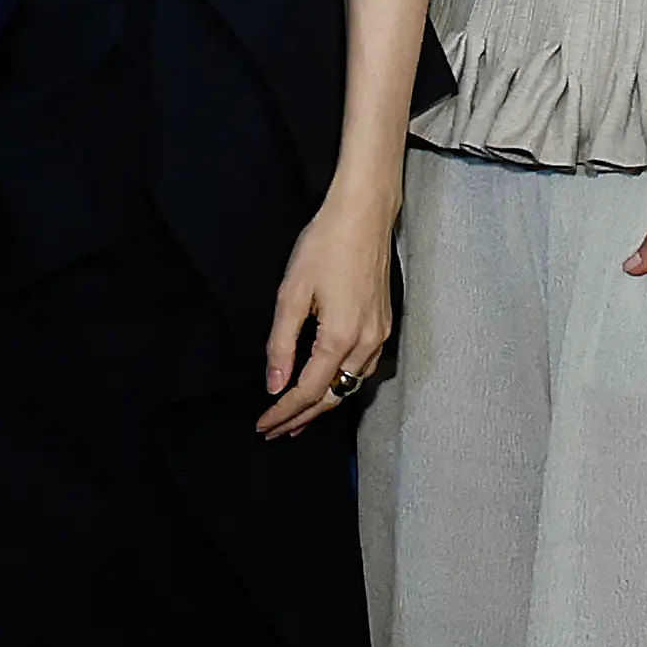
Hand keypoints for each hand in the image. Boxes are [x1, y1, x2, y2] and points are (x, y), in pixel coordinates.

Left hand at [255, 188, 396, 438]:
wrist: (364, 215)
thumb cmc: (324, 246)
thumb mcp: (291, 294)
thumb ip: (281, 344)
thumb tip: (274, 384)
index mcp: (340, 337)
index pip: (308, 391)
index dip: (283, 412)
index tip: (263, 425)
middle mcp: (366, 343)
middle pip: (333, 396)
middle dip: (302, 417)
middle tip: (274, 431)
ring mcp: (380, 335)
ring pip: (351, 385)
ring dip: (322, 405)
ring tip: (296, 418)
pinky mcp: (384, 324)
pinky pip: (363, 369)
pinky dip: (341, 384)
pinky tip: (326, 387)